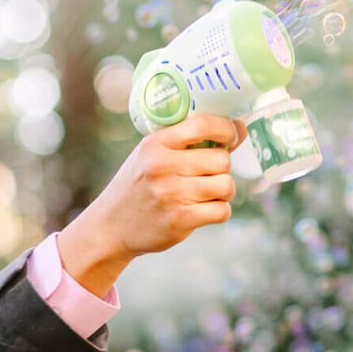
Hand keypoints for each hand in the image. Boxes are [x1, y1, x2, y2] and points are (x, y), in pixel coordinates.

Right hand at [56, 114, 246, 297]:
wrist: (111, 226)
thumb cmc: (140, 185)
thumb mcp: (154, 155)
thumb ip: (193, 141)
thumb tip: (241, 126)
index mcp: (155, 144)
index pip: (202, 125)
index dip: (226, 129)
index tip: (230, 136)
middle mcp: (162, 166)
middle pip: (221, 159)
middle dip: (222, 168)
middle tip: (208, 174)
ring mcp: (171, 194)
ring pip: (226, 185)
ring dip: (223, 191)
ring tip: (207, 193)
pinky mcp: (180, 220)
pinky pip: (222, 211)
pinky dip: (219, 211)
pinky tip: (204, 210)